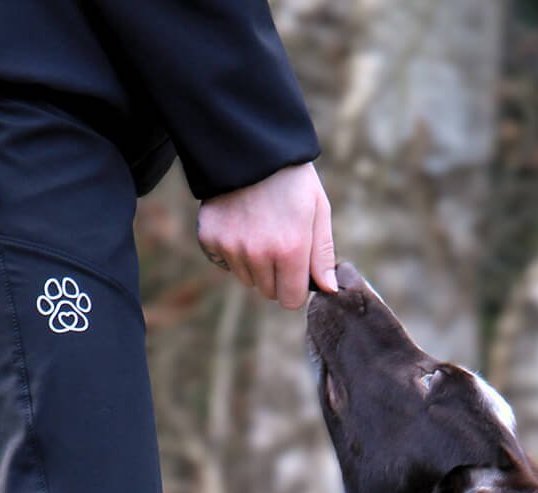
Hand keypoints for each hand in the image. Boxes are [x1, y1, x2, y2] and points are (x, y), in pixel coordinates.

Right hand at [197, 162, 336, 309]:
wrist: (250, 146)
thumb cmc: (291, 179)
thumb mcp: (318, 209)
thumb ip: (323, 254)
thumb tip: (328, 289)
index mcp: (290, 249)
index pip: (290, 300)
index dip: (295, 288)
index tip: (296, 272)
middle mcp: (258, 254)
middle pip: (267, 292)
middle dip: (275, 276)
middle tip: (277, 241)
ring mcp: (231, 248)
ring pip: (245, 278)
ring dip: (253, 264)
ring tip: (258, 228)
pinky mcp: (210, 239)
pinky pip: (223, 262)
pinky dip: (231, 250)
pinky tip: (239, 223)